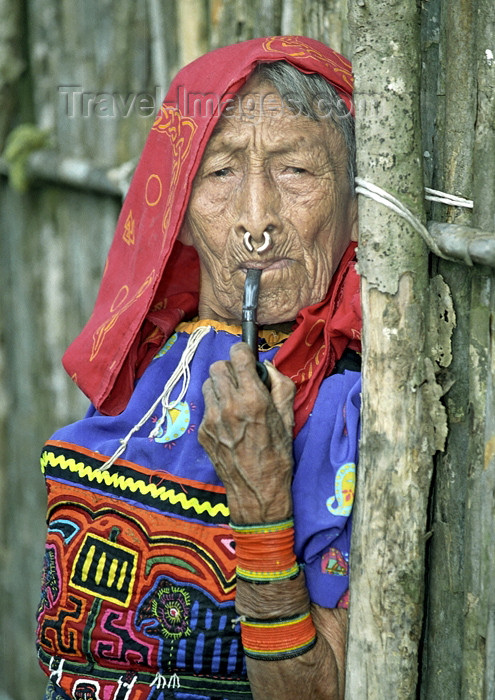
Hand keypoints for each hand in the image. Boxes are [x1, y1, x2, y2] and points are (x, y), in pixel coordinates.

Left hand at [198, 342, 295, 522]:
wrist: (257, 492)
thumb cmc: (277, 455)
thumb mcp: (288, 418)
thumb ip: (280, 385)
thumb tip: (267, 366)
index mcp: (253, 400)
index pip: (238, 355)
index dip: (243, 351)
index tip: (247, 356)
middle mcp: (228, 406)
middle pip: (217, 366)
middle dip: (230, 368)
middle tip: (241, 380)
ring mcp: (211, 420)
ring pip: (208, 384)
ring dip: (220, 386)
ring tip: (233, 400)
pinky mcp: (202, 432)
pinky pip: (206, 407)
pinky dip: (216, 407)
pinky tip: (229, 421)